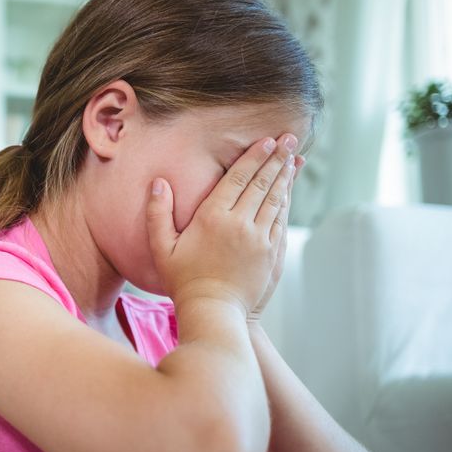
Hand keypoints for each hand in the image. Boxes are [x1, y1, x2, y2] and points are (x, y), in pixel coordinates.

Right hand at [146, 133, 297, 315]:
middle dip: (276, 159)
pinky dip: (286, 202)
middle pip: (261, 183)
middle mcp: (240, 224)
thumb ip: (157, 214)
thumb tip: (159, 183)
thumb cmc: (183, 281)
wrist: (214, 311)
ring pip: (275, 200)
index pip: (238, 178)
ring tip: (293, 159)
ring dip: (285, 177)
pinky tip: (288, 191)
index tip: (266, 141)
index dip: (253, 157)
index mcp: (213, 218)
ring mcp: (259, 239)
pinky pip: (281, 221)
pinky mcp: (272, 253)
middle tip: (288, 139)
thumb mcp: (161, 248)